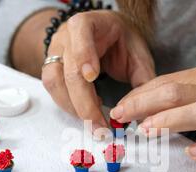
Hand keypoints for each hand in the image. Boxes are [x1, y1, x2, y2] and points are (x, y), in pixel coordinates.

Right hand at [42, 10, 154, 131]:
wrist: (106, 34)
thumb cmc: (122, 42)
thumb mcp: (138, 54)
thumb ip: (143, 79)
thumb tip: (143, 111)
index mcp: (88, 23)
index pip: (80, 32)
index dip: (84, 54)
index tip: (92, 76)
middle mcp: (66, 37)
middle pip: (68, 69)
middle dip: (85, 102)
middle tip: (100, 124)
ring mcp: (55, 53)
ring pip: (55, 82)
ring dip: (74, 107)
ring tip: (95, 120)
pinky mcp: (52, 70)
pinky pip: (53, 90)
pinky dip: (69, 106)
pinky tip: (87, 111)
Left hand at [111, 65, 195, 171]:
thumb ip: (188, 94)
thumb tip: (147, 104)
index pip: (171, 81)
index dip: (141, 94)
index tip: (122, 106)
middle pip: (179, 92)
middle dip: (144, 104)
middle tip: (122, 116)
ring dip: (170, 121)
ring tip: (147, 131)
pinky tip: (191, 153)